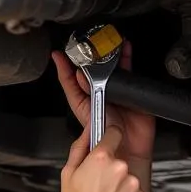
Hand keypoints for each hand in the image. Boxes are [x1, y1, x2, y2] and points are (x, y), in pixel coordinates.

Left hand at [52, 42, 156, 161]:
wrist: (127, 151)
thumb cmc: (105, 140)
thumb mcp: (88, 115)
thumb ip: (82, 94)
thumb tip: (79, 73)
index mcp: (84, 100)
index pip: (71, 81)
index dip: (64, 67)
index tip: (58, 54)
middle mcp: (99, 94)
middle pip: (92, 70)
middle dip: (90, 55)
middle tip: (87, 43)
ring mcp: (116, 92)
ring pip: (111, 67)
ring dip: (109, 54)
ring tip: (106, 40)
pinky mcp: (132, 92)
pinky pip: (130, 72)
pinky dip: (127, 59)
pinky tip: (125, 49)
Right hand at [60, 125, 148, 191]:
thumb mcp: (68, 173)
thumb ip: (79, 147)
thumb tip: (87, 131)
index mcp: (101, 158)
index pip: (114, 133)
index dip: (109, 138)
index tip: (108, 142)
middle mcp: (120, 168)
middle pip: (120, 159)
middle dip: (111, 169)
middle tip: (98, 184)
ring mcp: (132, 183)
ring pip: (128, 177)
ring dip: (120, 185)